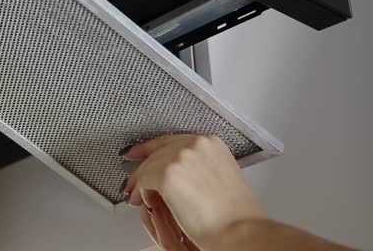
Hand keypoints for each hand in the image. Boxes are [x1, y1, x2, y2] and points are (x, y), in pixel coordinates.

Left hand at [122, 135, 266, 250]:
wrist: (239, 231)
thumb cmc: (233, 213)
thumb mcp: (218, 175)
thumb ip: (196, 165)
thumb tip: (171, 171)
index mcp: (210, 142)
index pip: (171, 141)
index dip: (149, 148)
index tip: (136, 153)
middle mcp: (195, 144)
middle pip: (157, 152)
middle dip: (143, 170)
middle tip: (133, 184)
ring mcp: (180, 157)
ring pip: (148, 166)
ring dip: (141, 185)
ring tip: (139, 198)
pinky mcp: (167, 174)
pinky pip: (144, 180)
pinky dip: (140, 193)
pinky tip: (144, 202)